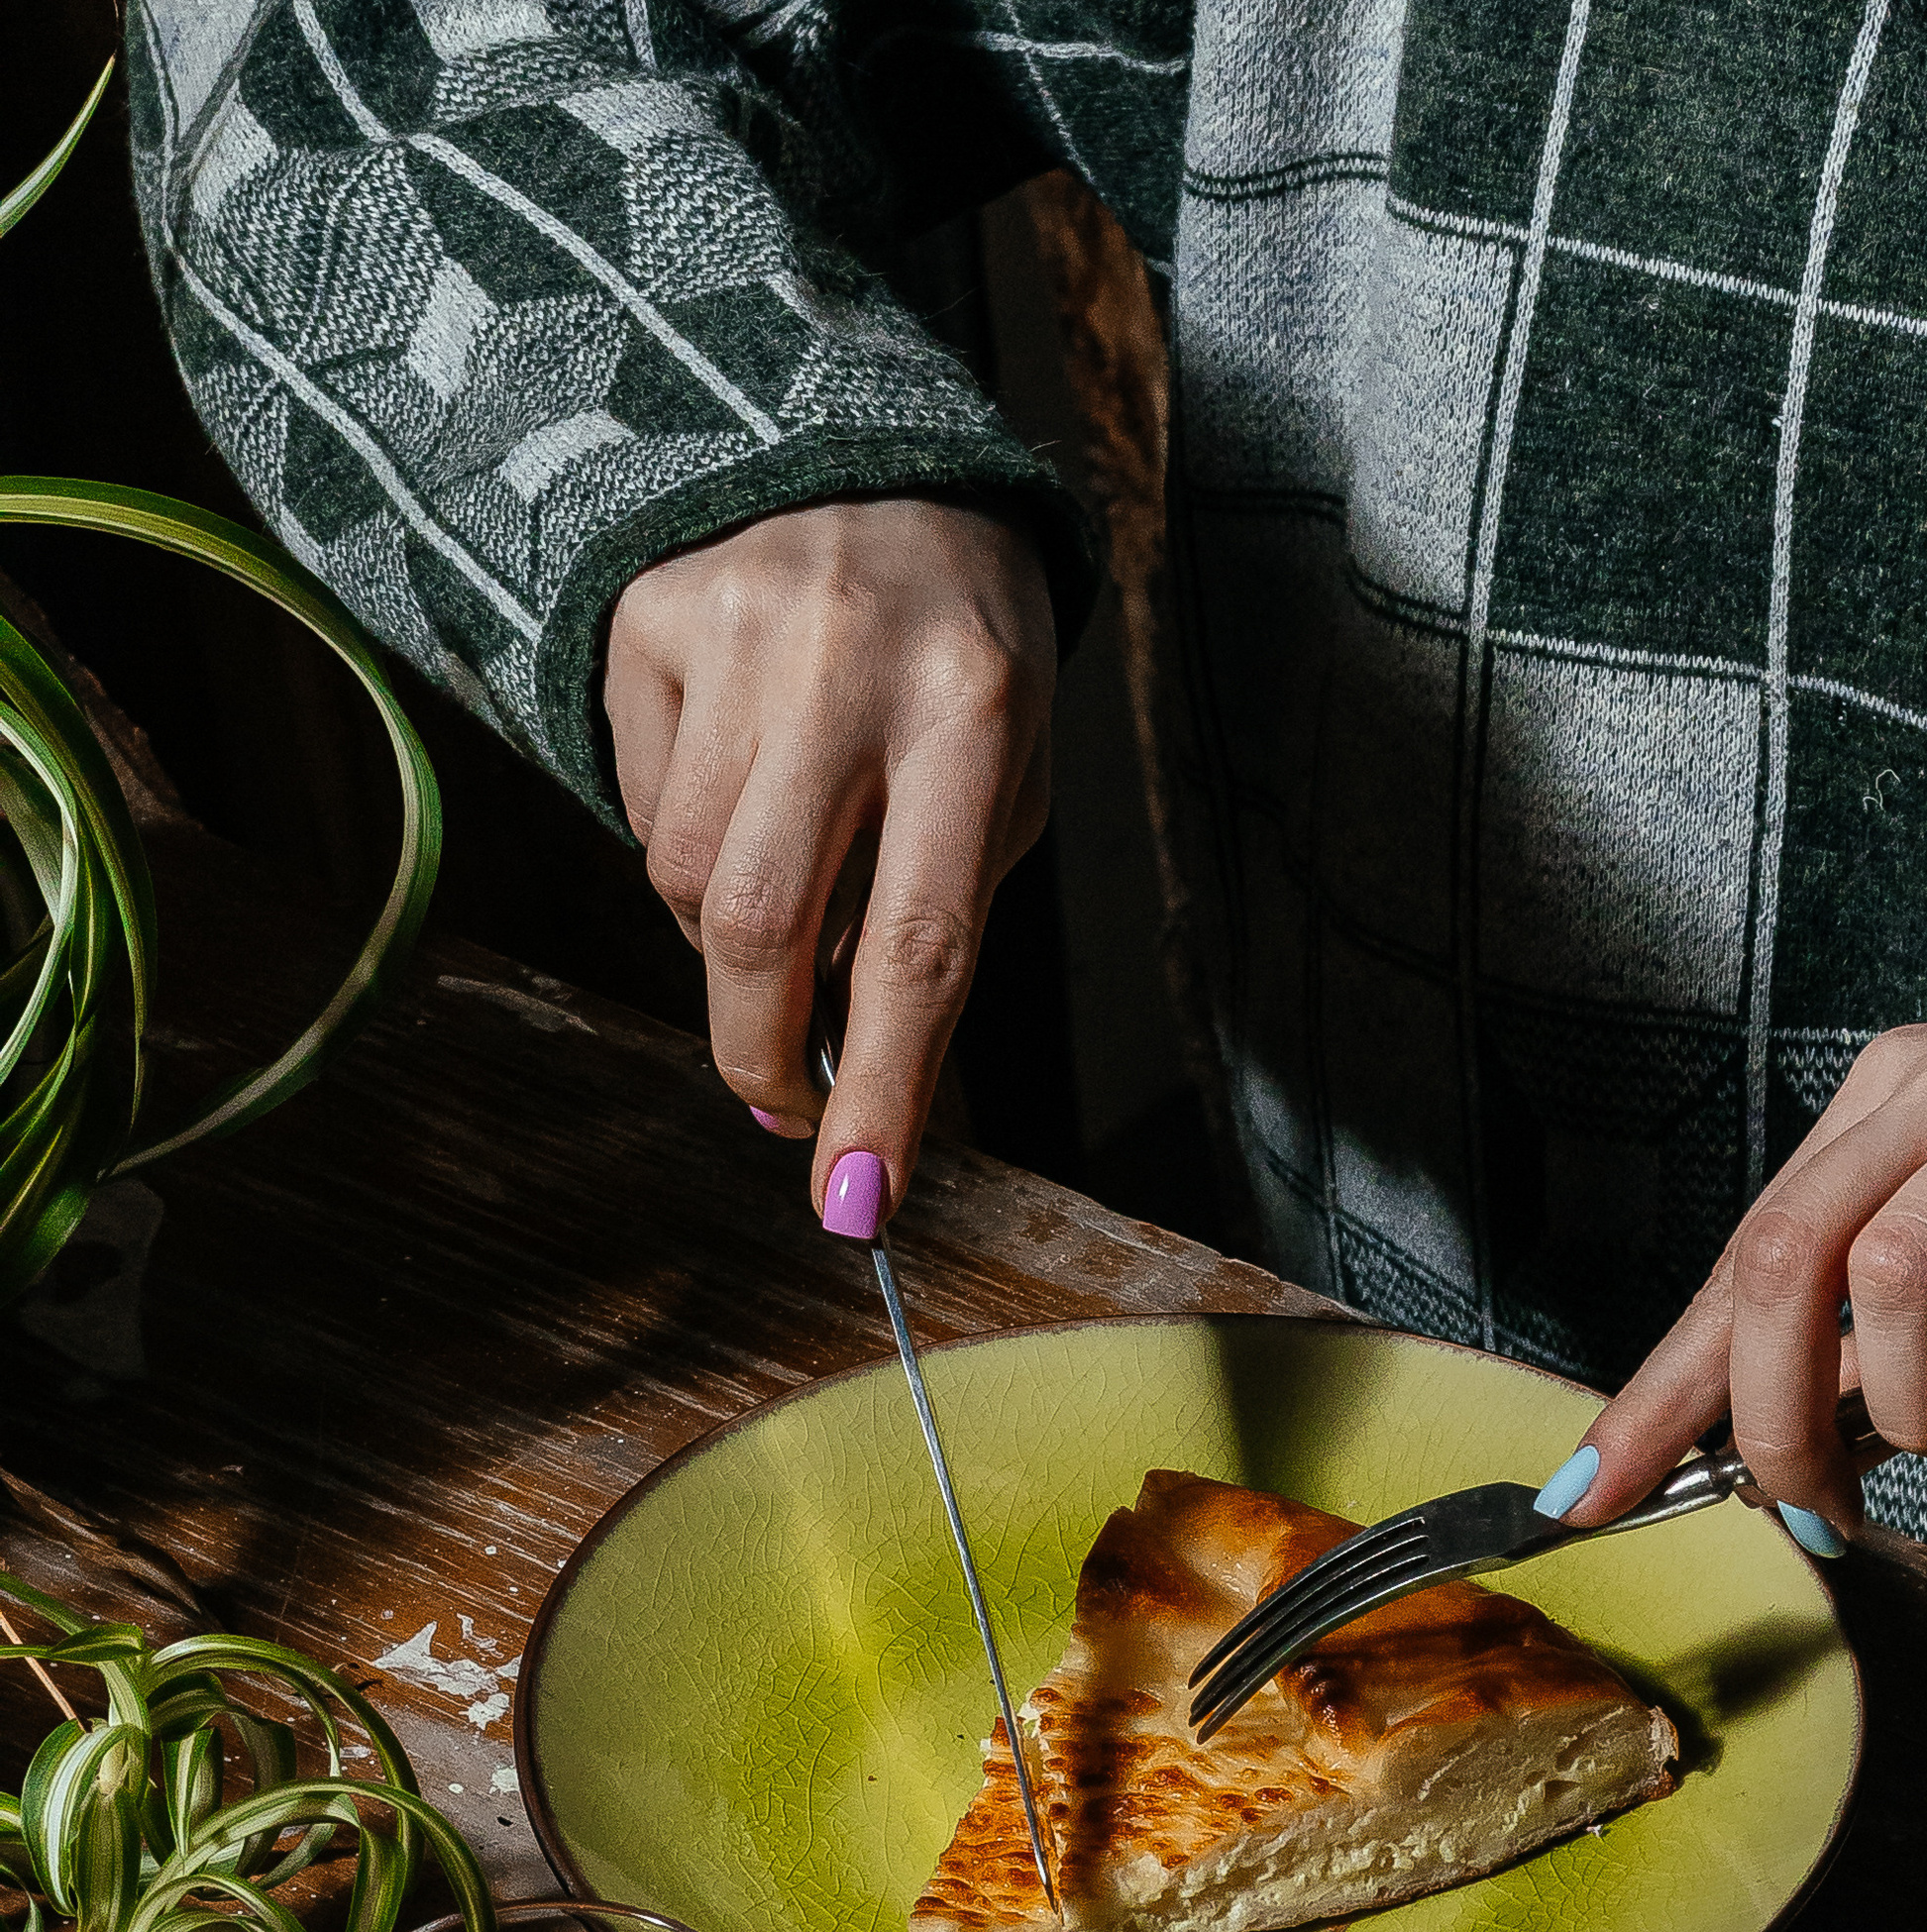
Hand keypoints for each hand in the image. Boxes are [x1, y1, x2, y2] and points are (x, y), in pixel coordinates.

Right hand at [604, 499, 1055, 1224]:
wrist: (871, 454)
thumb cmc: (961, 652)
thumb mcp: (1003, 772)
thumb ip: (933, 914)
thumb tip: (847, 1072)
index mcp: (974, 709)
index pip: (921, 942)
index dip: (886, 1089)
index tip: (857, 1201)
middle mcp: (848, 664)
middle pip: (760, 928)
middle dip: (763, 1052)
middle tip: (788, 1106)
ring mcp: (732, 628)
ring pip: (685, 881)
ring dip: (729, 938)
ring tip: (792, 869)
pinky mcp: (644, 615)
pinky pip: (641, 803)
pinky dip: (688, 837)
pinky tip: (742, 769)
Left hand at [1551, 1002, 1926, 1536]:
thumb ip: (1863, 1337)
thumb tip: (1764, 1463)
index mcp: (1880, 1102)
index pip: (1737, 1257)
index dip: (1658, 1390)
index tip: (1583, 1493)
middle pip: (1785, 1257)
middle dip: (1776, 1423)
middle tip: (1827, 1510)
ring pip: (1898, 1278)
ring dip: (1924, 1408)